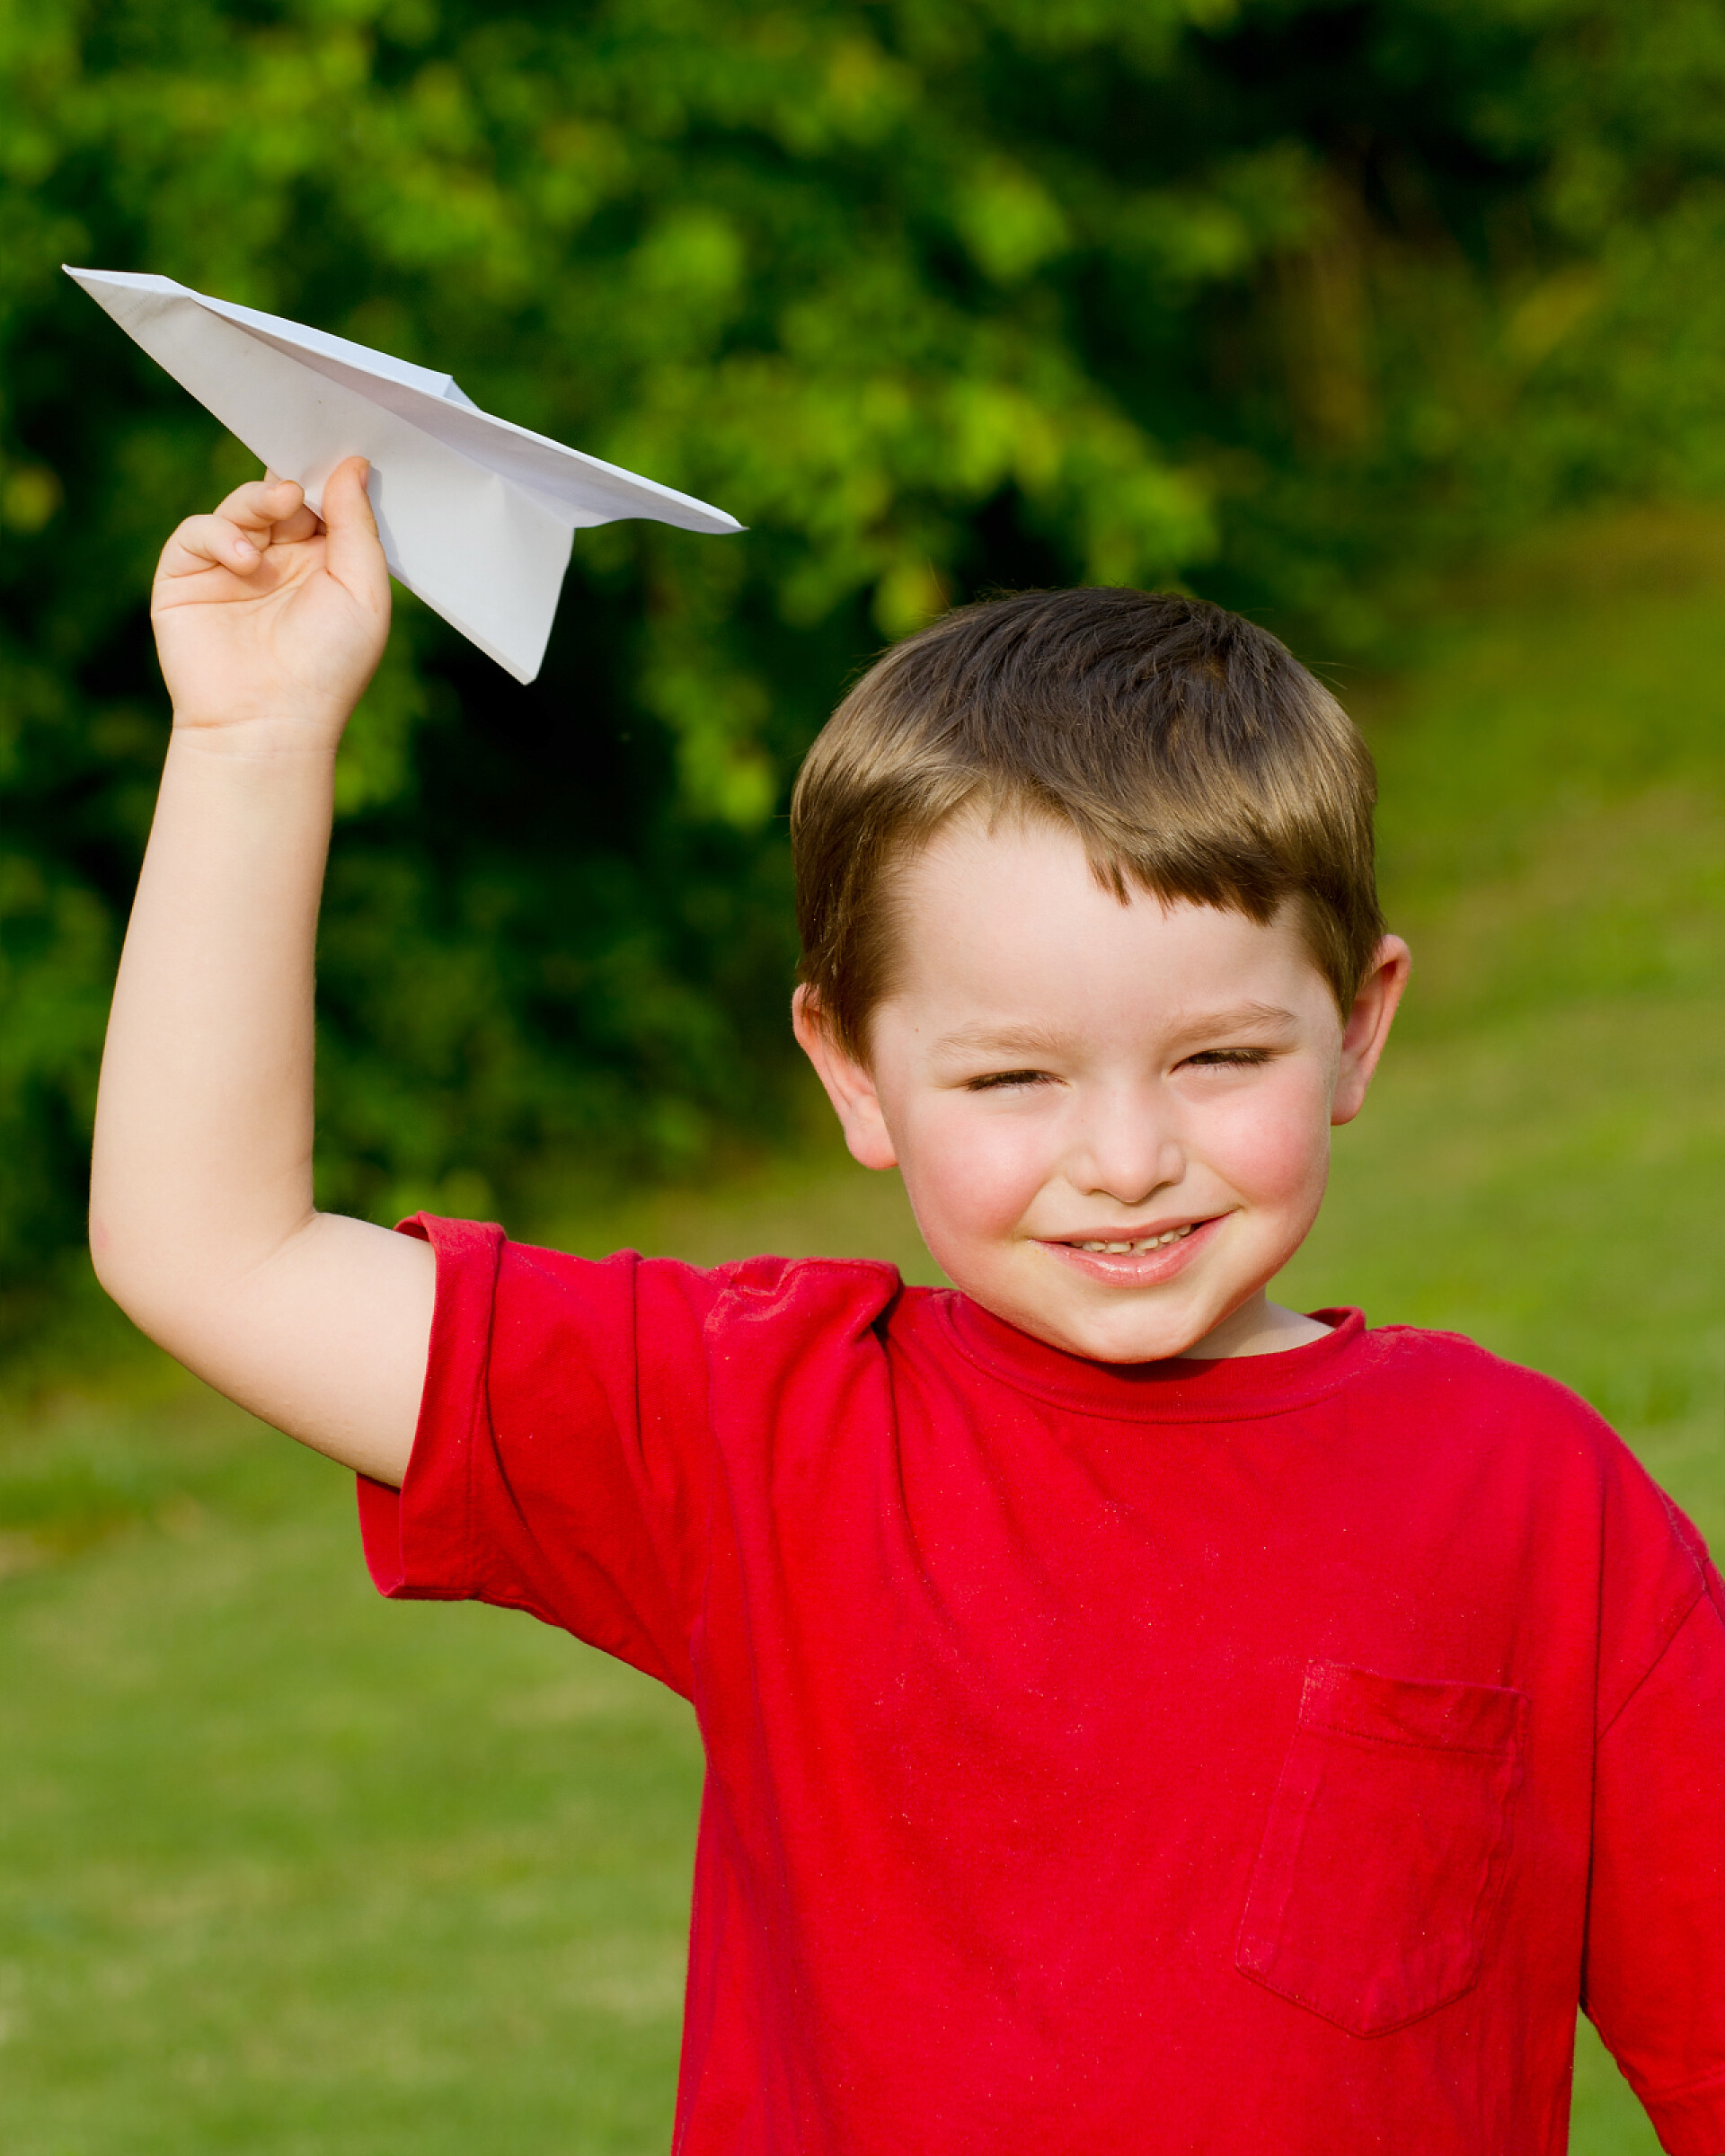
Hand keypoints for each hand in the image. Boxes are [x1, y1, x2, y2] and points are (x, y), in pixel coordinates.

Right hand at [152, 457, 389, 741]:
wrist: (269, 722)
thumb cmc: (327, 666)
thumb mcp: (362, 591)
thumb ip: (356, 526)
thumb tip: (353, 464)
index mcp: (324, 564)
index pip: (324, 504)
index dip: (328, 478)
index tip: (340, 449)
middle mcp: (278, 562)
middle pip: (281, 496)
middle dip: (293, 483)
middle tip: (304, 482)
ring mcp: (230, 567)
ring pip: (241, 505)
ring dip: (261, 500)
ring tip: (282, 508)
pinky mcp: (186, 575)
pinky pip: (199, 531)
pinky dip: (221, 534)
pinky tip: (246, 560)